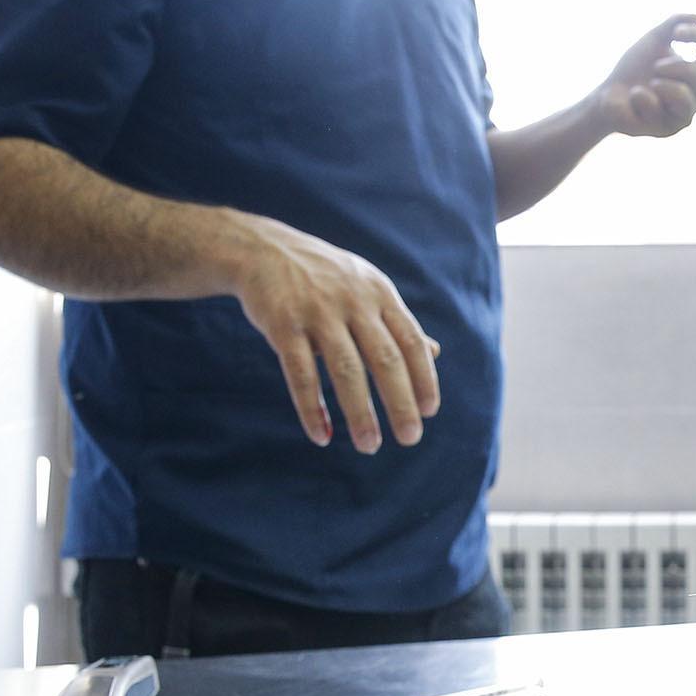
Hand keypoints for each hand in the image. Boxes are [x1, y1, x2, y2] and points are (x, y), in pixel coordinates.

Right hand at [225, 213, 440, 451]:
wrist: (261, 249)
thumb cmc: (323, 278)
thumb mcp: (366, 290)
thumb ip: (396, 323)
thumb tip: (435, 353)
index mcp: (379, 293)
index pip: (411, 341)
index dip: (424, 378)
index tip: (429, 411)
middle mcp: (353, 300)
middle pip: (385, 359)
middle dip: (401, 403)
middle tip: (410, 438)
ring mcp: (317, 311)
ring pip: (346, 370)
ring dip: (360, 413)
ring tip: (369, 445)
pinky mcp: (283, 323)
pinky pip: (301, 373)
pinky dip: (311, 408)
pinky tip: (322, 436)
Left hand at [596, 14, 695, 138]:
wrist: (608, 96)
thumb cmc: (633, 70)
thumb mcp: (652, 41)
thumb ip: (672, 25)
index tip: (676, 33)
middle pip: (693, 73)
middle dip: (669, 66)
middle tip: (654, 69)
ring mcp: (684, 116)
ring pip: (681, 94)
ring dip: (658, 84)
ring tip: (649, 86)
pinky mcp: (668, 130)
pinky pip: (654, 105)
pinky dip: (639, 97)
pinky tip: (635, 102)